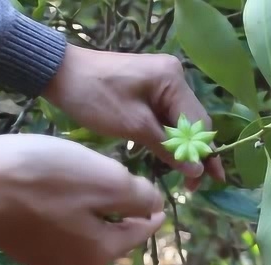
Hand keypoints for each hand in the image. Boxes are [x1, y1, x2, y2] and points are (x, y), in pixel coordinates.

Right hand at [0, 134, 164, 264]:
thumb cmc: (46, 177)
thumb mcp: (106, 180)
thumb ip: (138, 196)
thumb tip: (155, 206)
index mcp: (100, 253)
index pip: (140, 231)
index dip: (152, 210)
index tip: (156, 196)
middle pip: (111, 233)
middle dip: (120, 208)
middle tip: (122, 179)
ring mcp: (43, 258)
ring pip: (83, 230)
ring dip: (91, 208)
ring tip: (89, 179)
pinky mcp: (19, 245)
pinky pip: (56, 227)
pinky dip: (64, 210)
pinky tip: (56, 188)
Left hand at [42, 44, 224, 189]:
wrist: (60, 73)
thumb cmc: (95, 98)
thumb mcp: (133, 126)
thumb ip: (167, 148)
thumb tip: (196, 170)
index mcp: (174, 80)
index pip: (199, 123)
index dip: (205, 154)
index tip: (210, 182)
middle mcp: (176, 77)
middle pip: (194, 122)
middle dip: (195, 153)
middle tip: (195, 185)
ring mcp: (163, 81)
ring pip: (180, 121)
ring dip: (182, 147)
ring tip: (184, 176)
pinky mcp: (150, 87)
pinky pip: (166, 115)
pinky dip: (167, 136)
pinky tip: (169, 156)